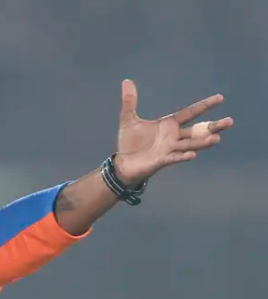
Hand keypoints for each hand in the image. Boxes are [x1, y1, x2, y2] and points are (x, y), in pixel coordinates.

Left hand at [114, 79, 232, 186]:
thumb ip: (130, 101)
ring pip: (190, 145)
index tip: (220, 98)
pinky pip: (175, 158)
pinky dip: (184, 156)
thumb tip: (126, 81)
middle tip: (230, 121)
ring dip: (202, 142)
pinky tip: (193, 154)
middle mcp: (173, 136)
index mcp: (168, 125)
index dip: (204, 106)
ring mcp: (169, 149)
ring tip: (216, 139)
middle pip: (197, 130)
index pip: (190, 113)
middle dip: (213, 127)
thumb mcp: (128, 119)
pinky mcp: (162, 161)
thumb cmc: (129, 142)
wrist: (123, 163)